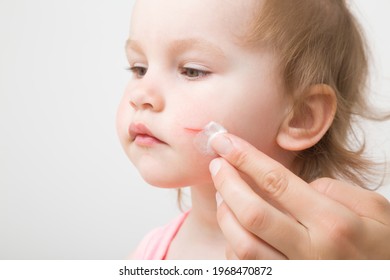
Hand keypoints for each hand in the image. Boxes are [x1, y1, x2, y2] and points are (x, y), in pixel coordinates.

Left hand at [209, 133, 389, 258]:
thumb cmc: (382, 247)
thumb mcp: (375, 211)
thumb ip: (336, 190)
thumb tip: (299, 185)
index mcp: (333, 223)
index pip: (277, 182)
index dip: (245, 158)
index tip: (224, 141)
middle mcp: (311, 251)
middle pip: (252, 212)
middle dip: (227, 182)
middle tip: (217, 164)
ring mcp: (296, 273)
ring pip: (243, 244)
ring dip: (225, 214)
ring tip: (221, 193)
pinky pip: (247, 267)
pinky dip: (233, 245)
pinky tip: (235, 228)